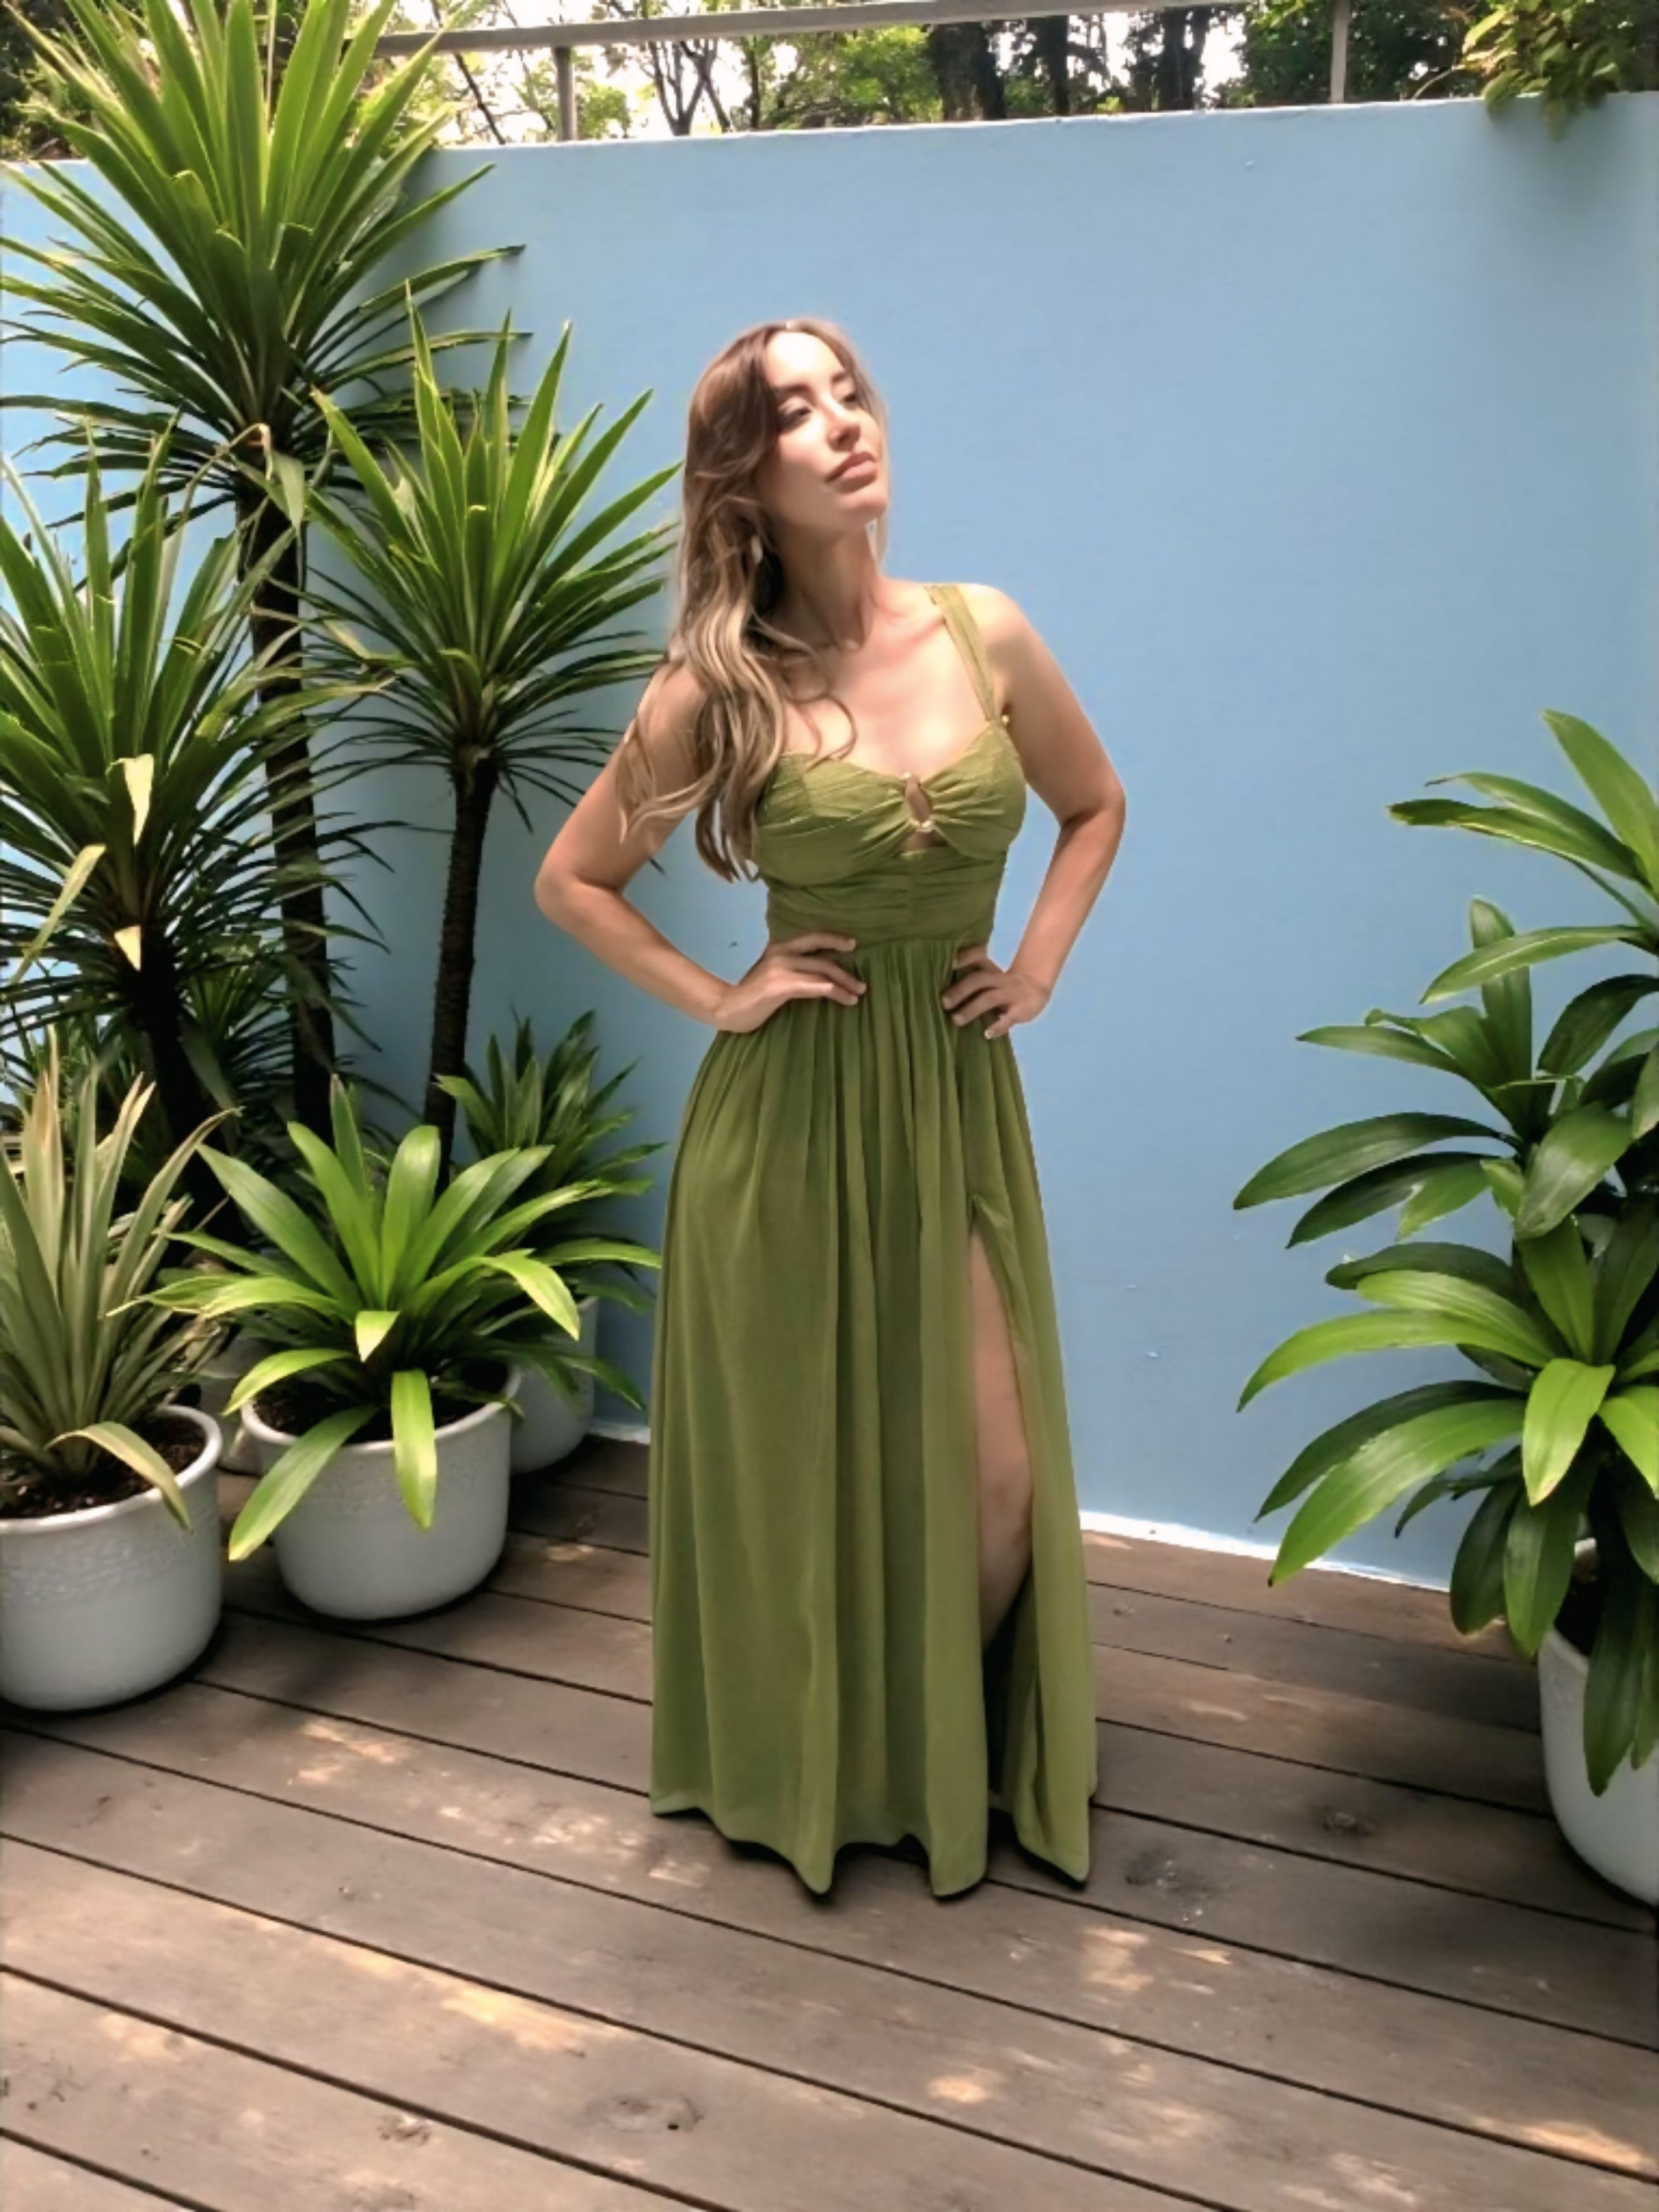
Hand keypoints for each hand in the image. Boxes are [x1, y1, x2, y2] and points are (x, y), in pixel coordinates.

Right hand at [716, 931, 866, 1032]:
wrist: (727, 1008)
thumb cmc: (752, 996)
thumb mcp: (771, 974)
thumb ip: (791, 968)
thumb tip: (819, 973)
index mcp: (779, 948)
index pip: (812, 937)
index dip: (834, 939)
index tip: (853, 944)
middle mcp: (781, 954)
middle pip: (822, 959)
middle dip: (846, 972)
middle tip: (862, 985)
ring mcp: (780, 969)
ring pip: (822, 973)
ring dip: (844, 984)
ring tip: (857, 995)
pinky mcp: (780, 986)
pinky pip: (814, 987)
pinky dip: (833, 991)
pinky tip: (844, 998)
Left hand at [941, 945, 1050, 1038]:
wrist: (1035, 987)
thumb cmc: (1001, 984)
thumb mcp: (989, 977)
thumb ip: (970, 981)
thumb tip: (938, 991)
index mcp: (990, 969)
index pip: (977, 957)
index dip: (964, 958)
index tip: (948, 963)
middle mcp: (1000, 979)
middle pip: (979, 980)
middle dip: (960, 990)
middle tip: (944, 1003)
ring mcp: (1011, 994)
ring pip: (989, 999)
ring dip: (972, 1009)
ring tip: (956, 1020)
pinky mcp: (1021, 1010)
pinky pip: (1009, 1019)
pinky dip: (998, 1026)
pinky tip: (986, 1034)